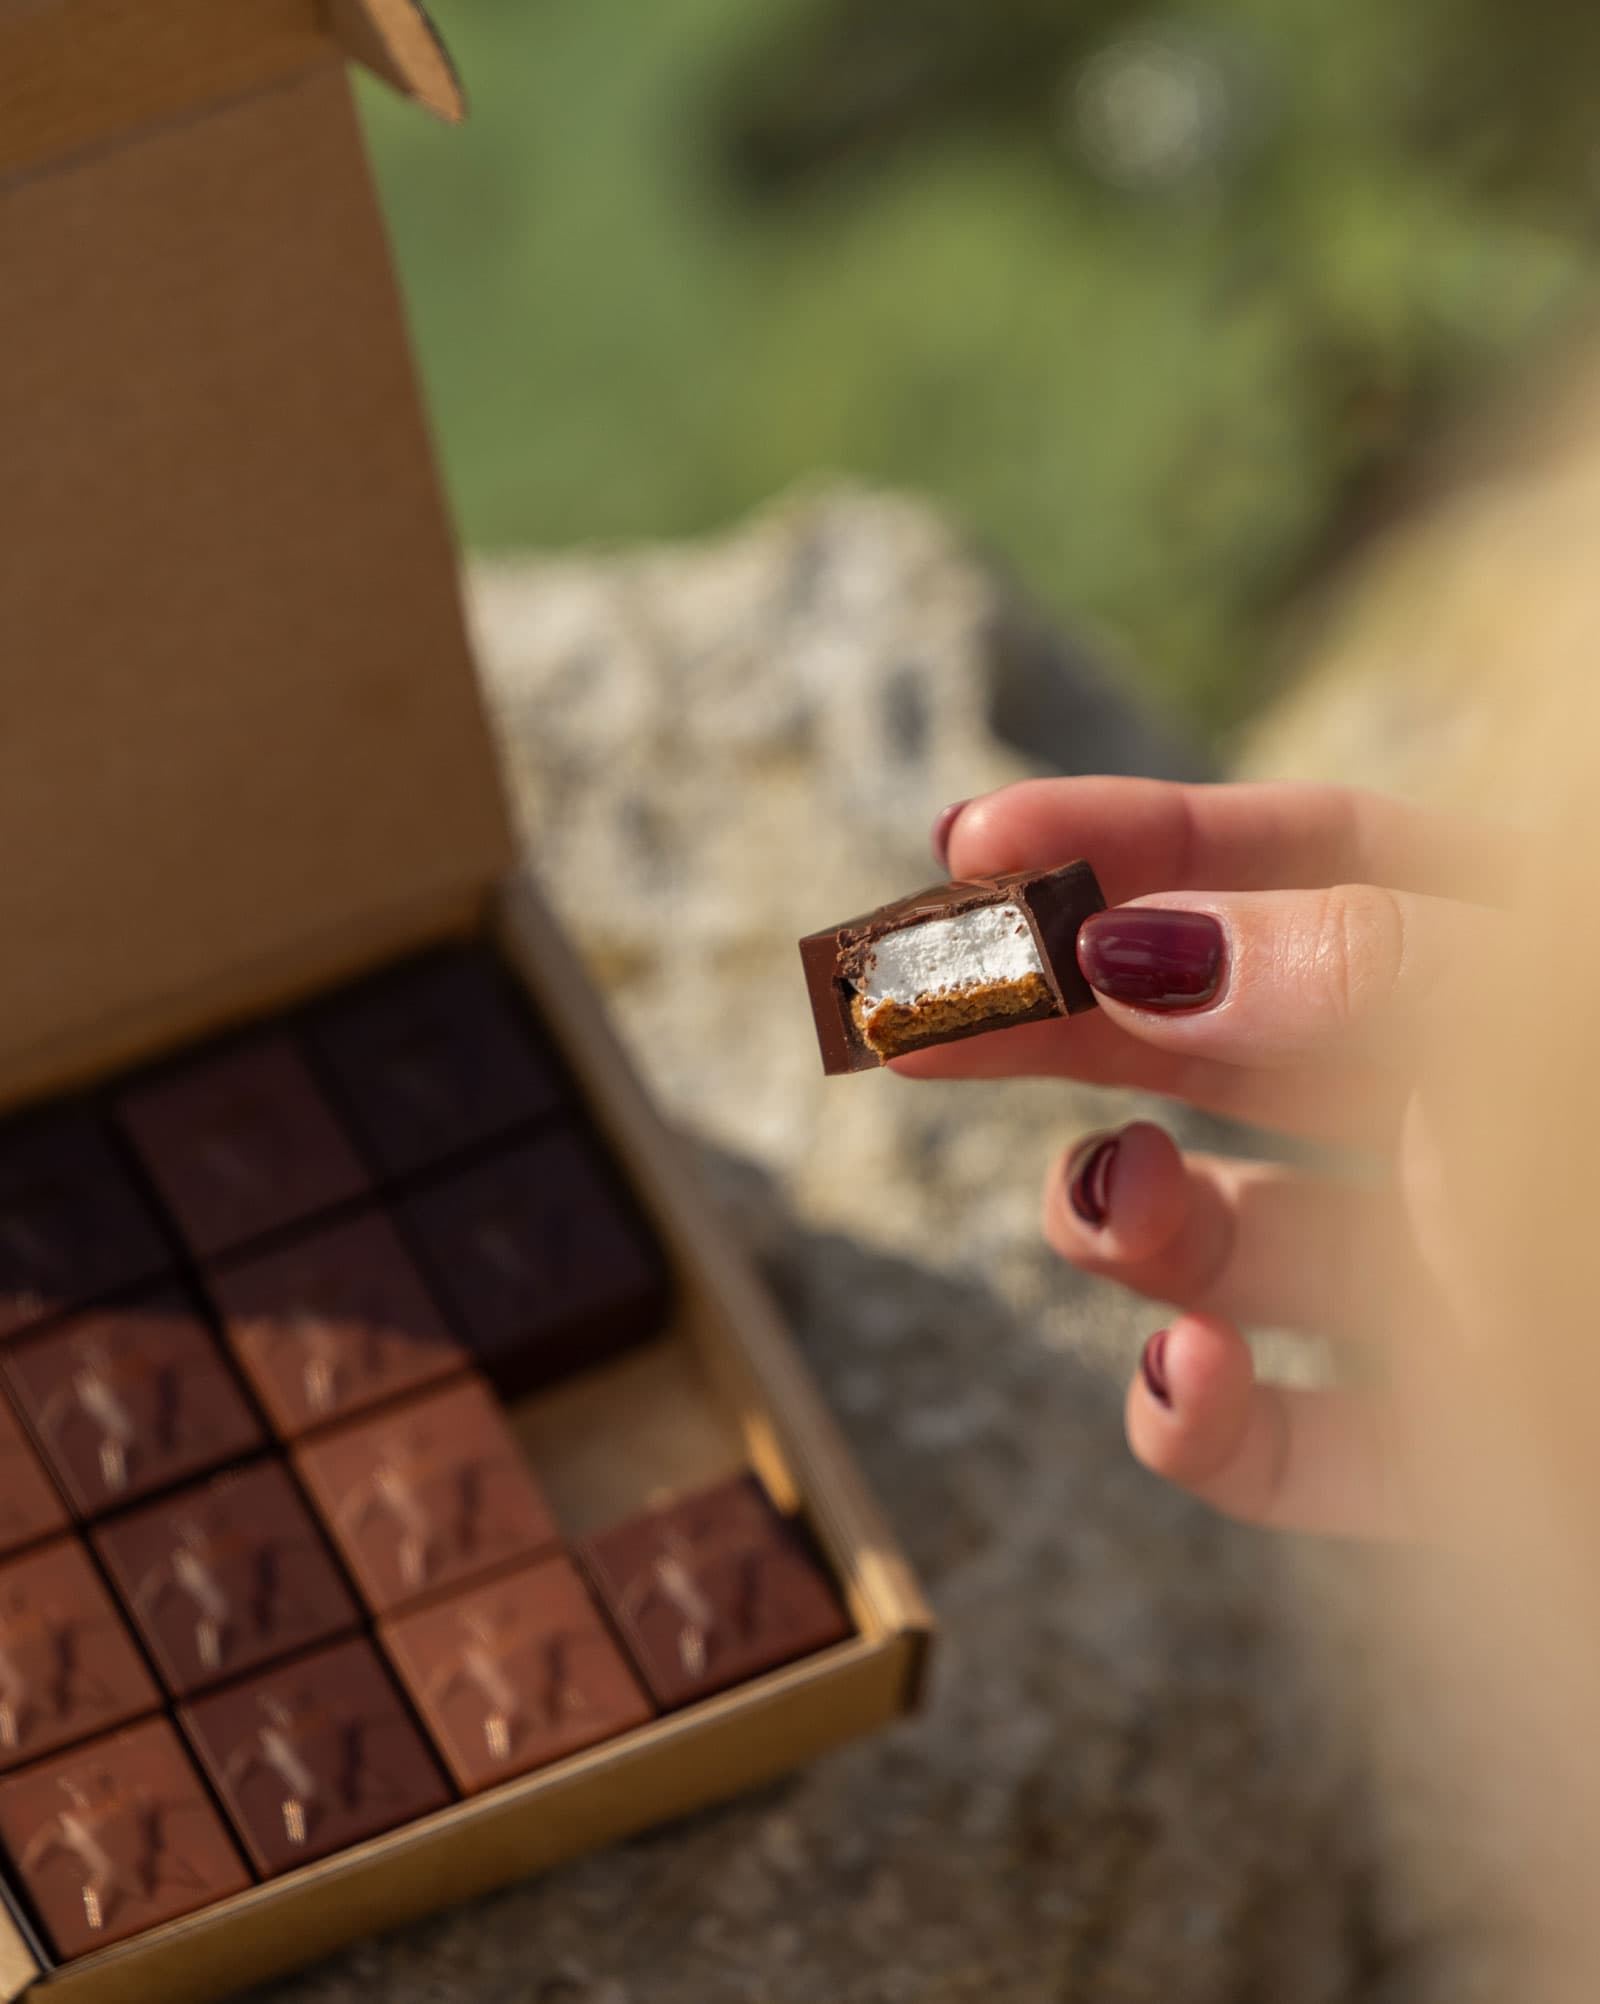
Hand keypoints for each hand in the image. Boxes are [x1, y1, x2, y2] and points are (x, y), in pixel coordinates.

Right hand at [898, 778, 1518, 1540]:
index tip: (976, 852)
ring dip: (1133, 1222)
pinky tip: (1176, 1378)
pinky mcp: (1460, 1456)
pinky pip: (1294, 1439)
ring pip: (1234, 1238)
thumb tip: (1138, 950)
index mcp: (1517, 962)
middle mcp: (1475, 1108)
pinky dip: (1205, 1423)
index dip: (1133, 842)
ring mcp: (1458, 1284)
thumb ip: (1362, 978)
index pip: (1307, 858)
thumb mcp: (1544, 1031)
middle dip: (1060, 1021)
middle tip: (908, 1013)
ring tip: (1116, 1209)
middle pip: (1220, 1037)